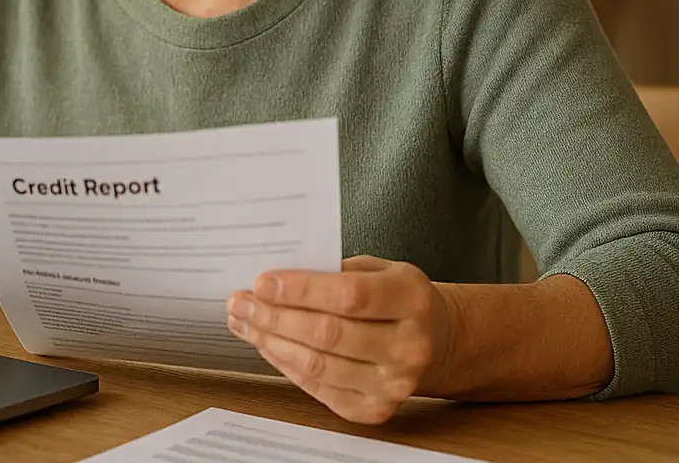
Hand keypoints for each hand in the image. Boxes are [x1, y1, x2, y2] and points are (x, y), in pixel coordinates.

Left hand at [227, 256, 452, 423]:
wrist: (438, 340)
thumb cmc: (398, 298)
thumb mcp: (380, 268)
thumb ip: (334, 270)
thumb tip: (276, 279)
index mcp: (411, 299)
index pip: (349, 297)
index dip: (300, 290)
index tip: (262, 282)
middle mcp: (408, 346)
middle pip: (327, 334)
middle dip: (273, 317)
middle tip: (240, 302)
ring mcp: (394, 384)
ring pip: (317, 365)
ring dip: (271, 342)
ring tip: (244, 322)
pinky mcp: (375, 409)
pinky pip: (318, 388)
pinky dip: (285, 365)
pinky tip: (268, 346)